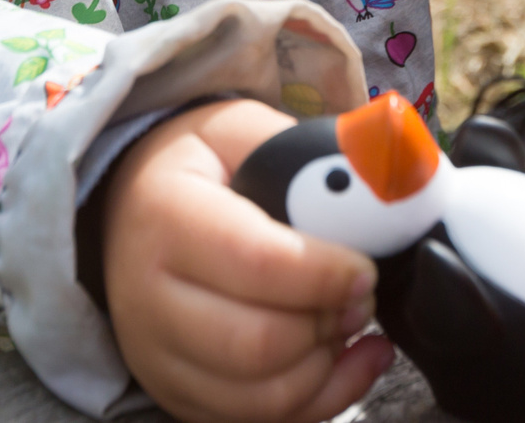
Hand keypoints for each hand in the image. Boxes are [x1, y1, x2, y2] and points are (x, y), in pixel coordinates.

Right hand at [103, 99, 392, 422]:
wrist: (130, 211)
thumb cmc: (198, 170)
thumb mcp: (242, 131)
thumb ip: (312, 151)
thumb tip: (394, 169)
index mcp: (164, 217)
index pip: (256, 264)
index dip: (326, 275)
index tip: (365, 270)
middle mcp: (147, 296)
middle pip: (258, 345)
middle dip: (328, 325)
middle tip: (359, 296)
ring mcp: (157, 356)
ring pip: (263, 395)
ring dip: (326, 366)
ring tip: (348, 323)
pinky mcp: (176, 393)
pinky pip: (259, 419)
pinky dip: (318, 399)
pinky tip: (345, 359)